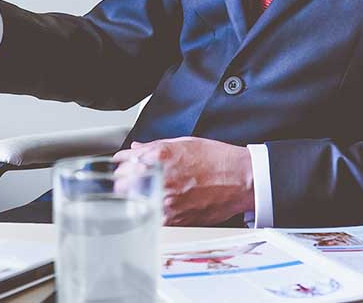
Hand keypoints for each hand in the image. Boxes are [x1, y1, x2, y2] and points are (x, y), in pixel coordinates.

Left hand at [113, 137, 254, 225]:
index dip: (122, 165)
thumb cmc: (217, 160)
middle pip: (121, 185)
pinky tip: (160, 205)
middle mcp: (160, 179)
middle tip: (131, 181)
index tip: (123, 166)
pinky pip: (151, 217)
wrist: (241, 180)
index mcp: (160, 157)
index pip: (123, 163)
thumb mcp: (184, 143)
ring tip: (148, 193)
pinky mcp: (174, 219)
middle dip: (124, 182)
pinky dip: (151, 212)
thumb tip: (136, 149)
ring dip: (136, 199)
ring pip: (133, 204)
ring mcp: (166, 201)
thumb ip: (154, 146)